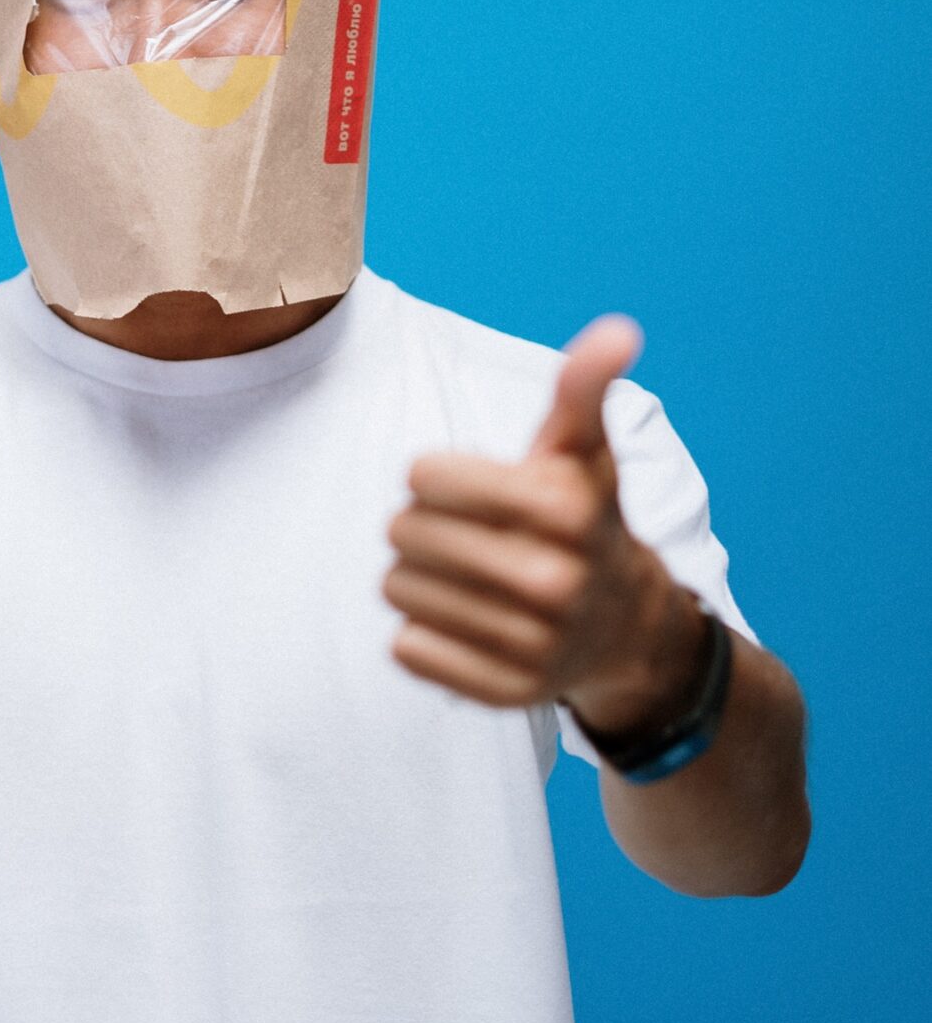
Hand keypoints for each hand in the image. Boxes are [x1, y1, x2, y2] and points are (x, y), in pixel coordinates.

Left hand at [383, 316, 703, 730]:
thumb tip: (619, 330)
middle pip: (402, 532)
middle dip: (420, 525)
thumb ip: (584, 388)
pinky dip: (421, 631)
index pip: (422, 476)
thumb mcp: (584, 452)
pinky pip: (407, 648)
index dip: (433, 476)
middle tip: (463, 534)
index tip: (464, 487)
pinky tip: (463, 620)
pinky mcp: (504, 692)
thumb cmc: (585, 520)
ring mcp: (530, 643)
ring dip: (415, 576)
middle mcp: (553, 581)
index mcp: (564, 510)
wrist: (626, 629)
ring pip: (397, 588)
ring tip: (462, 575)